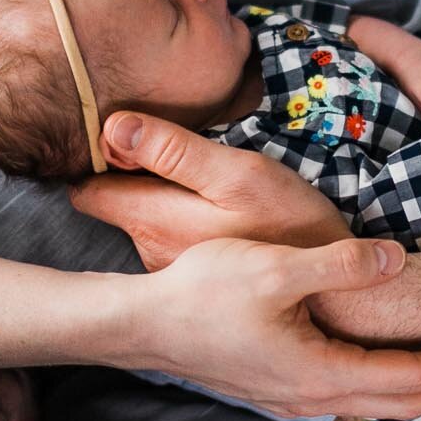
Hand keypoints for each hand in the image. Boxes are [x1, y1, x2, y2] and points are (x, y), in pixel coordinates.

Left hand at [70, 111, 350, 268]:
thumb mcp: (241, 174)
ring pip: (141, 221)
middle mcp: (149, 250)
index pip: (87, 192)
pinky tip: (208, 215)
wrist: (333, 292)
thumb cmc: (291, 224)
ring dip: (154, 198)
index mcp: (153, 220)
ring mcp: (168, 269)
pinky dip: (176, 221)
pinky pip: (166, 240)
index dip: (94, 160)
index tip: (115, 141)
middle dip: (121, 176)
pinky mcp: (192, 278)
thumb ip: (175, 151)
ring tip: (190, 182)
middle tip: (154, 152)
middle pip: (111, 205)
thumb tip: (112, 128)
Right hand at [126, 236, 420, 420]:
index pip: (410, 376)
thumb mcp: (277, 266)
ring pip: (376, 401)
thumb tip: (397, 258)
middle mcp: (312, 394)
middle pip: (402, 401)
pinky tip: (388, 367)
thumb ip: (342, 263)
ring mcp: (293, 396)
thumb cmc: (203, 292)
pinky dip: (387, 384)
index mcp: (320, 370)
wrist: (143, 323)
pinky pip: (350, 393)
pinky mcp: (279, 385)